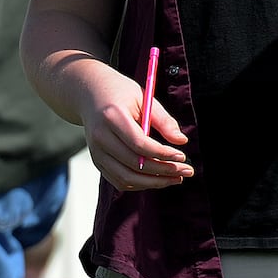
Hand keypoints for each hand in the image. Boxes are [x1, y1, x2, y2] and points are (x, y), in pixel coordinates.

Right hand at [78, 64, 191, 193]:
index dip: (162, 153)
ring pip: (125, 178)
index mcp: (112, 118)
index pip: (139, 144)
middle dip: (163, 171)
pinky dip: (139, 184)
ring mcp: (96, 152)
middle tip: (187, 171)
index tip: (182, 156)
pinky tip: (158, 179)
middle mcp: (100, 138)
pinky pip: (118, 180)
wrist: (90, 94)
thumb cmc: (122, 94)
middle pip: (134, 164)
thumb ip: (163, 120)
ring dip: (153, 182)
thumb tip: (182, 141)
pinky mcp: (97, 161)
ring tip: (176, 179)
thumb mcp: (145, 98)